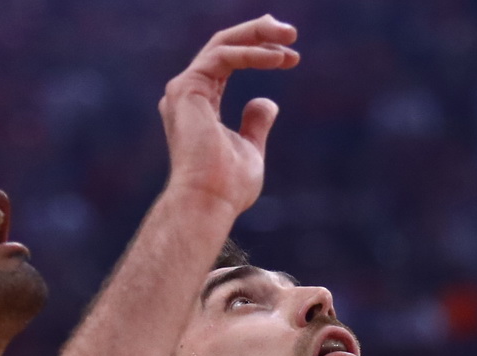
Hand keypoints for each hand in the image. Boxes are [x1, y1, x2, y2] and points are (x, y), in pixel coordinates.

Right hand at [159, 15, 299, 214]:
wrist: (209, 202)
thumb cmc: (227, 187)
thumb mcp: (250, 150)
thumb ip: (255, 124)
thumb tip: (267, 102)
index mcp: (199, 104)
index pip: (227, 62)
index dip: (260, 53)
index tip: (292, 59)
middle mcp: (187, 93)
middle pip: (223, 46)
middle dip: (258, 33)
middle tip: (291, 32)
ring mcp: (183, 90)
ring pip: (222, 43)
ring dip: (258, 35)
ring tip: (290, 37)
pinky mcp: (186, 88)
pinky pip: (224, 56)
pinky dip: (252, 54)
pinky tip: (278, 59)